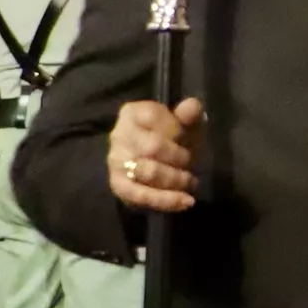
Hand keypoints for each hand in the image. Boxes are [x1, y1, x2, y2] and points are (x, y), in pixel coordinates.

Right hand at [108, 96, 205, 211]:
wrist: (157, 165)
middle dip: (180, 157)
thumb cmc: (173, 140)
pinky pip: (140, 195)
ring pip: (149, 172)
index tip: (186, 137)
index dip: (176, 129)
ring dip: (176, 179)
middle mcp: (119, 135)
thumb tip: (191, 106)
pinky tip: (186, 201)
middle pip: (153, 147)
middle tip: (190, 163)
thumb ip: (190, 115)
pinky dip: (166, 200)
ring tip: (191, 182)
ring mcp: (116, 161)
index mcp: (132, 113)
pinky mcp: (118, 185)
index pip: (153, 116)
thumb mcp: (186, 125)